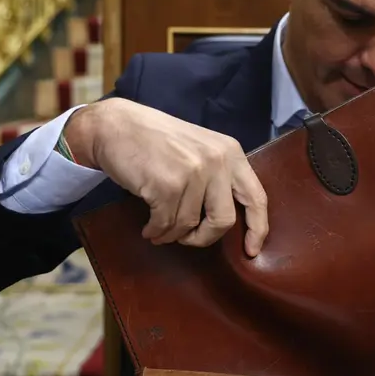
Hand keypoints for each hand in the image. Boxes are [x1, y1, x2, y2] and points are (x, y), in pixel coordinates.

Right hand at [66, 98, 268, 256]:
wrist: (116, 125)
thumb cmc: (156, 141)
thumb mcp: (200, 150)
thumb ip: (219, 177)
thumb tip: (228, 222)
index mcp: (231, 152)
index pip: (256, 197)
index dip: (257, 229)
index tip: (251, 250)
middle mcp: (217, 161)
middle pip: (224, 220)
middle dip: (204, 237)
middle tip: (187, 238)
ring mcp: (193, 172)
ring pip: (190, 225)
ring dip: (172, 234)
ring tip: (159, 227)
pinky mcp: (168, 185)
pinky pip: (166, 225)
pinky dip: (156, 231)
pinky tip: (148, 226)